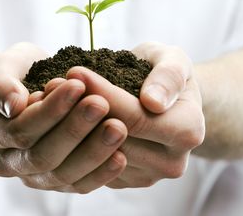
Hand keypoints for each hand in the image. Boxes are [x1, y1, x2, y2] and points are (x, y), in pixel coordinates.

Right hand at [0, 42, 128, 192]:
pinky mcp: (58, 182)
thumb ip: (1, 81)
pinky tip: (121, 157)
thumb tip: (13, 103)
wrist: (26, 90)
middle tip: (102, 104)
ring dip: (93, 153)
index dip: (51, 110)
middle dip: (74, 130)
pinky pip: (79, 185)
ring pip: (62, 175)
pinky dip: (101, 174)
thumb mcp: (3, 66)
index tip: (79, 85)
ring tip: (118, 128)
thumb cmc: (16, 73)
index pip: (20, 129)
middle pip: (41, 156)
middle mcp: (6, 162)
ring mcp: (33, 176)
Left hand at [66, 42, 204, 187]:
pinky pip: (90, 164)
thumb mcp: (174, 60)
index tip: (76, 72)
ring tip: (53, 95)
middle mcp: (172, 162)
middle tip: (55, 83)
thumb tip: (153, 102)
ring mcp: (147, 176)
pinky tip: (61, 115)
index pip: (136, 118)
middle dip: (81, 108)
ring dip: (70, 125)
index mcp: (189, 132)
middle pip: (114, 139)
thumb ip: (169, 75)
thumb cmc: (167, 75)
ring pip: (98, 154)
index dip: (102, 94)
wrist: (166, 99)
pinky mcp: (124, 182)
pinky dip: (73, 140)